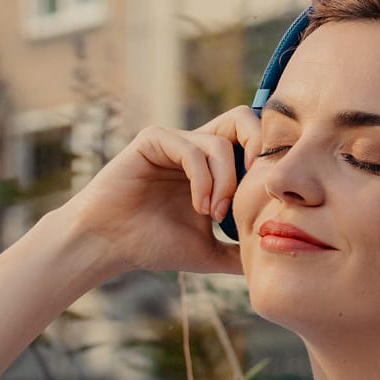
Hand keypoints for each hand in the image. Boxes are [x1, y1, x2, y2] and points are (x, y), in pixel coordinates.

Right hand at [54, 107, 262, 276]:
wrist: (109, 245)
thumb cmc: (152, 245)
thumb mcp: (208, 251)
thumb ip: (238, 252)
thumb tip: (271, 261)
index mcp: (212, 165)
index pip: (254, 140)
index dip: (269, 161)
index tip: (268, 198)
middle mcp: (195, 145)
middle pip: (245, 119)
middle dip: (259, 151)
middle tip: (255, 188)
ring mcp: (175, 140)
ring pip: (220, 143)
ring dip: (225, 182)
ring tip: (212, 214)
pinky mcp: (154, 140)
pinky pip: (192, 149)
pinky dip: (203, 179)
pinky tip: (198, 207)